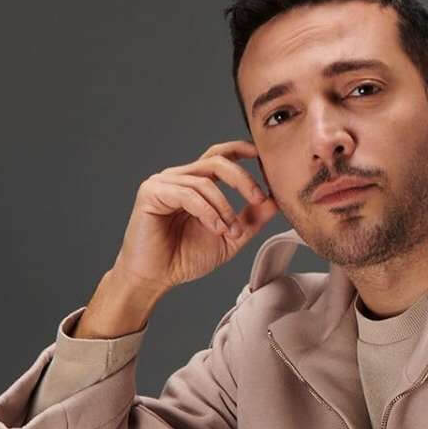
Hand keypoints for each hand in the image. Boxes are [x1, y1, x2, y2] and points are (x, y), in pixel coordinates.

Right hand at [112, 140, 279, 295]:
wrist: (154, 279)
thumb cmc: (184, 258)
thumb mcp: (229, 237)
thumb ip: (251, 218)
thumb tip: (276, 201)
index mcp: (196, 183)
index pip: (220, 156)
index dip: (241, 149)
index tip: (262, 157)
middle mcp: (179, 177)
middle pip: (217, 161)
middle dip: (242, 178)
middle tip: (258, 198)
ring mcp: (164, 182)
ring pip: (204, 181)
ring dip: (225, 207)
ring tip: (230, 230)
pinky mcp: (152, 193)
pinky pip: (188, 194)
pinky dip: (208, 211)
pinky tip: (216, 228)